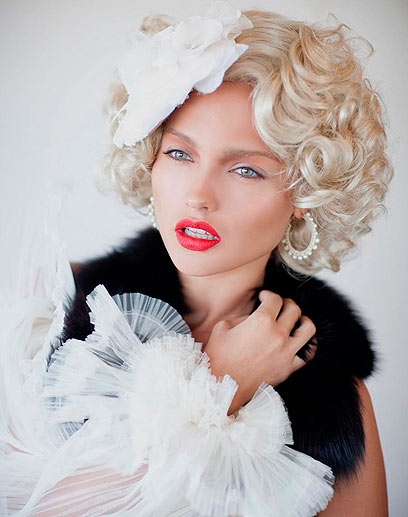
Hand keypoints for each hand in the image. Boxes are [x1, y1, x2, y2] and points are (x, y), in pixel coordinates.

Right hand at [203, 290, 316, 415]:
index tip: (264, 297)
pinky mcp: (288, 368)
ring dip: (303, 320)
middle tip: (280, 305)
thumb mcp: (223, 327)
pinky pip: (308, 354)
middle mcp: (277, 334)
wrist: (220, 386)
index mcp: (261, 321)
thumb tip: (253, 317)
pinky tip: (301, 342)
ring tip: (297, 320)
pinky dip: (307, 345)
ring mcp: (286, 352)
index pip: (275, 299)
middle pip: (294, 310)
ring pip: (308, 329)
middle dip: (286, 303)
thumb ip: (242, 318)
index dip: (269, 295)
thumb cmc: (218, 357)